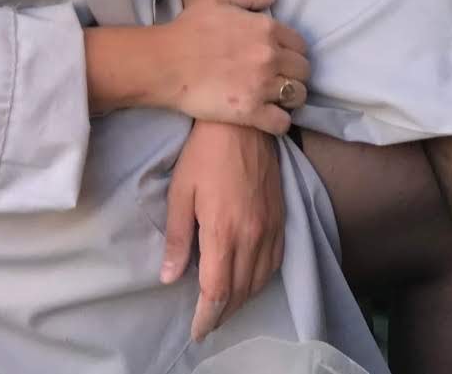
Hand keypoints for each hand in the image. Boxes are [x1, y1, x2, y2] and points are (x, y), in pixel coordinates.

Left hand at [160, 121, 285, 342]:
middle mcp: (252, 236)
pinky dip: (262, 279)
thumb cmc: (205, 153)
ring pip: (260, 280)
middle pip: (239, 291)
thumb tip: (170, 277)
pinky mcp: (281, 216)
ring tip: (224, 306)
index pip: (218, 291)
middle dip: (222, 313)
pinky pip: (275, 261)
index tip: (197, 330)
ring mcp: (270, 227)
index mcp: (224, 232)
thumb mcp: (181, 191)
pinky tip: (250, 279)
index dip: (207, 316)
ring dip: (242, 299)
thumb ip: (178, 237)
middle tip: (207, 322)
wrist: (244, 122)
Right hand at [163, 0, 309, 134]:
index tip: (283, 60)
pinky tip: (268, 117)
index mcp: (266, 28)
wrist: (165, 63)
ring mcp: (262, 84)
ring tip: (276, 99)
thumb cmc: (188, 29)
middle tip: (280, 80)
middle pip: (304, 71)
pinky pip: (282, 122)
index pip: (301, 45)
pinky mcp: (250, 111)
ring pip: (298, 96)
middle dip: (295, 75)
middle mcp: (270, 56)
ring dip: (290, 98)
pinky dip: (279, 122)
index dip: (293, 53)